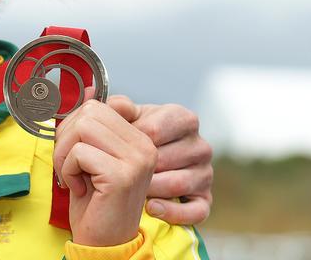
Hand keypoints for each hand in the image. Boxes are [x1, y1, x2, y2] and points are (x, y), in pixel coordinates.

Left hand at [54, 98, 157, 246]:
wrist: (103, 240)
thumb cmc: (93, 198)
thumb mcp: (89, 154)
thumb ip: (89, 123)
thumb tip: (87, 88)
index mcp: (138, 137)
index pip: (97, 105)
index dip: (73, 124)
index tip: (73, 149)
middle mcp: (144, 145)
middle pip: (87, 112)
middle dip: (65, 138)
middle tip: (69, 165)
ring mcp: (137, 160)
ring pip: (81, 128)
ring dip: (64, 155)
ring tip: (74, 176)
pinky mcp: (122, 175)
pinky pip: (79, 153)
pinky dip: (68, 171)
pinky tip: (82, 189)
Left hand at [108, 97, 213, 224]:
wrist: (135, 176)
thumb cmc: (126, 144)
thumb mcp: (122, 121)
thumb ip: (114, 108)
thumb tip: (105, 100)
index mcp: (182, 118)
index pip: (153, 129)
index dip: (124, 141)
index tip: (105, 147)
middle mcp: (199, 145)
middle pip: (162, 157)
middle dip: (133, 167)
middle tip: (109, 173)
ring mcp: (205, 173)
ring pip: (177, 183)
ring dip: (147, 189)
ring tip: (125, 189)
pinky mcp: (205, 200)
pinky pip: (195, 210)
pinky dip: (172, 211)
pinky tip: (151, 207)